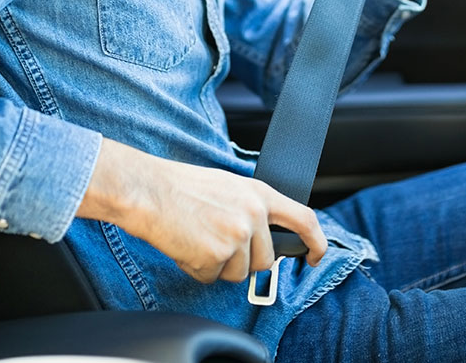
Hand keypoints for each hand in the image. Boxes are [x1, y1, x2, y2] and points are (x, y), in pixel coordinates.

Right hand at [77, 139, 327, 283]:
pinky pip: (213, 278)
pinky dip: (198, 269)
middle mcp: (253, 215)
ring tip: (198, 238)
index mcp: (260, 194)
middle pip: (266, 261)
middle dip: (245, 261)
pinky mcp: (217, 257)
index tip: (316, 256)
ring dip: (219, 266)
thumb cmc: (182, 187)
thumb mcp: (229, 187)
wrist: (149, 191)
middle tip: (216, 241)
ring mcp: (236, 237)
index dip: (316, 242)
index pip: (304, 220)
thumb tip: (263, 236)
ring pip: (239, 274)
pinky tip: (186, 246)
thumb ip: (252, 209)